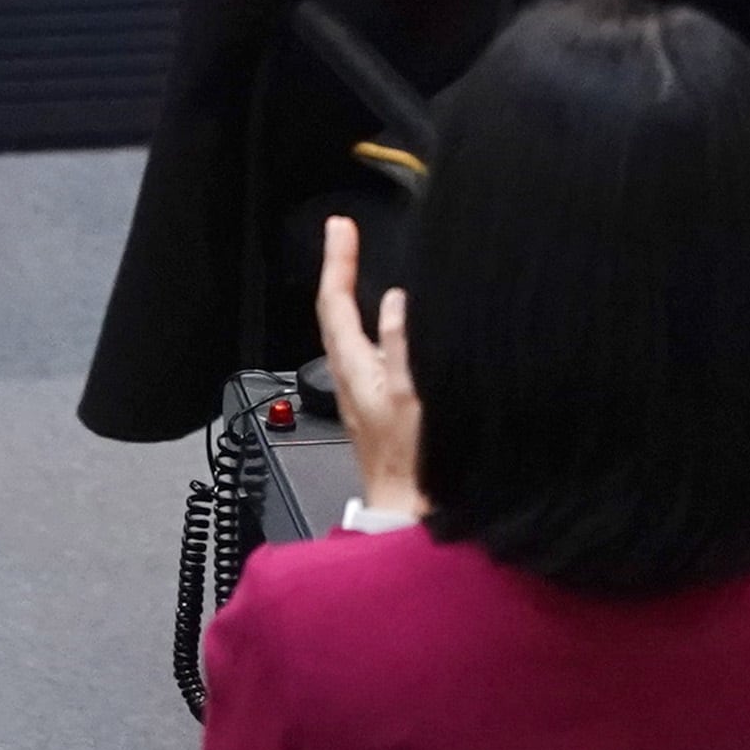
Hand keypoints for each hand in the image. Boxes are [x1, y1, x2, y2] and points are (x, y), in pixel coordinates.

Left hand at [317, 217, 422, 524]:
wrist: (414, 522)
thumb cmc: (413, 469)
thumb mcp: (411, 399)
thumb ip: (401, 348)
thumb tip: (395, 302)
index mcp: (353, 371)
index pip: (334, 304)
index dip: (338, 261)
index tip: (341, 227)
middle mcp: (353, 380)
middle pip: (337, 315)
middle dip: (342, 272)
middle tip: (349, 237)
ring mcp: (366, 397)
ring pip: (355, 335)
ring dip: (359, 300)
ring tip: (365, 268)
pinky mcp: (383, 412)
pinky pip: (375, 357)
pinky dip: (381, 331)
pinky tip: (399, 330)